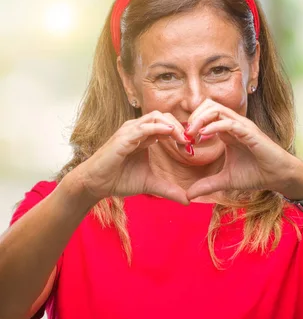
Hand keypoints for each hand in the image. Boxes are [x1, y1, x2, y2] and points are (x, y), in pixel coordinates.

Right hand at [74, 111, 190, 204]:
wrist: (96, 184)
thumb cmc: (119, 180)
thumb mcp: (151, 184)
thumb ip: (169, 190)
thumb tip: (188, 201)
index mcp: (145, 136)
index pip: (167, 124)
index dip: (181, 133)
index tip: (191, 148)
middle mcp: (138, 130)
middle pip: (164, 116)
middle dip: (180, 127)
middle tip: (190, 142)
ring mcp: (130, 132)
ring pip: (156, 117)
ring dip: (173, 126)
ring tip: (183, 140)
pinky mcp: (123, 138)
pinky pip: (144, 127)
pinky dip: (159, 128)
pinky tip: (170, 134)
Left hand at [184, 99, 302, 198]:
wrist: (278, 177)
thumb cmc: (256, 174)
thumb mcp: (226, 180)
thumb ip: (207, 185)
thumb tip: (188, 196)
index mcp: (228, 131)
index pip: (206, 115)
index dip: (192, 124)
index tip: (184, 141)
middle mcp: (234, 124)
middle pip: (208, 105)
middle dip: (193, 117)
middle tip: (185, 135)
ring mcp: (242, 126)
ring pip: (217, 109)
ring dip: (200, 119)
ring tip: (192, 134)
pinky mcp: (250, 133)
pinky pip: (229, 123)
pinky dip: (214, 127)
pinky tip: (204, 137)